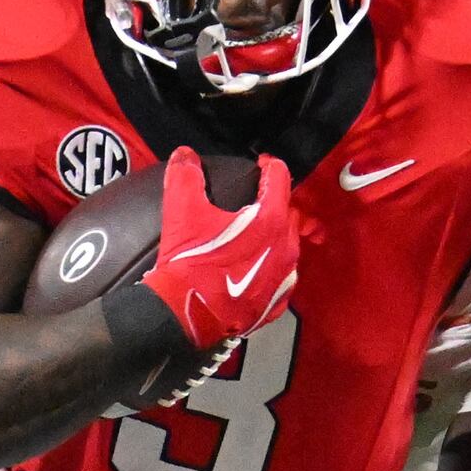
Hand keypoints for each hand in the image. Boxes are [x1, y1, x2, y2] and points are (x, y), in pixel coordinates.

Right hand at [145, 149, 297, 350]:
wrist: (186, 316)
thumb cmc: (190, 264)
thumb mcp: (182, 212)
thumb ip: (186, 176)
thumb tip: (184, 155)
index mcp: (270, 220)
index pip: (280, 178)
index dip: (269, 166)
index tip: (261, 164)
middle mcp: (286, 248)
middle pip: (287, 213)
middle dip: (273, 203)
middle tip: (253, 202)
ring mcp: (284, 278)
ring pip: (287, 246)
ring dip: (273, 237)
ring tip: (251, 236)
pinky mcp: (276, 303)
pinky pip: (280, 278)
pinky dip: (269, 269)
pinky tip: (251, 269)